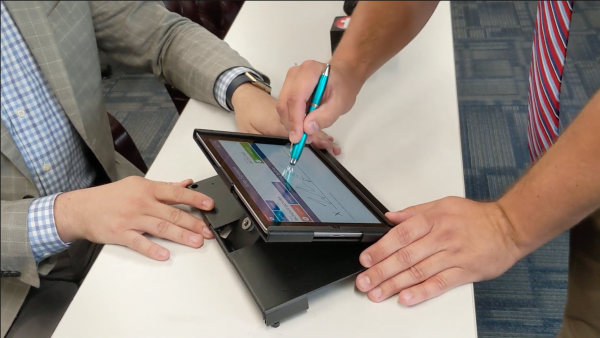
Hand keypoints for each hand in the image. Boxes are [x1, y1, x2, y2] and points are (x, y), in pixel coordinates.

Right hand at [54, 177, 214, 260]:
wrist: (80, 208)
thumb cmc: (110, 197)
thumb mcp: (137, 185)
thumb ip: (163, 187)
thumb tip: (185, 184)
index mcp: (147, 188)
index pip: (176, 192)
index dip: (195, 199)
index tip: (209, 205)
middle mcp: (141, 202)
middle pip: (172, 212)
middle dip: (193, 223)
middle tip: (207, 231)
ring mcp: (131, 218)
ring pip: (160, 227)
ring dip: (180, 235)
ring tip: (195, 242)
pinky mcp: (121, 233)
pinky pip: (139, 242)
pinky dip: (152, 248)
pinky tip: (164, 254)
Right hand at [276, 60, 363, 143]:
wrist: (343, 76)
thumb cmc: (343, 87)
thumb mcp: (341, 104)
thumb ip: (325, 116)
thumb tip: (307, 128)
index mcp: (310, 71)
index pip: (296, 98)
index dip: (295, 120)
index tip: (298, 138)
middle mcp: (295, 73)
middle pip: (285, 102)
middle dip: (292, 124)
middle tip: (303, 139)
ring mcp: (289, 80)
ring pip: (282, 106)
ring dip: (291, 123)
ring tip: (305, 133)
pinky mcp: (288, 87)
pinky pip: (285, 106)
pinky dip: (291, 118)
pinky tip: (302, 125)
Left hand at [355, 197, 521, 305]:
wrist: (509, 227)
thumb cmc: (475, 217)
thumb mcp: (442, 204)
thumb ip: (414, 212)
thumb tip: (390, 217)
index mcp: (433, 220)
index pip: (400, 235)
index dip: (380, 248)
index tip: (365, 259)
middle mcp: (441, 237)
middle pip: (405, 257)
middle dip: (381, 271)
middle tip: (364, 282)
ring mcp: (452, 256)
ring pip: (418, 272)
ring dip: (395, 285)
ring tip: (378, 293)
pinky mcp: (464, 272)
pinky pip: (440, 283)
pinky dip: (422, 292)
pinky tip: (407, 298)